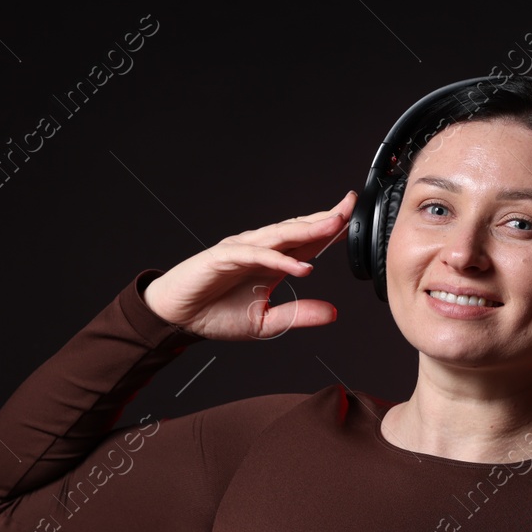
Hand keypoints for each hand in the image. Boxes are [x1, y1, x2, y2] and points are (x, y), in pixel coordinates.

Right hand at [142, 191, 357, 340]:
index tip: (353, 219)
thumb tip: (333, 313)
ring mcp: (241, 250)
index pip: (307, 243)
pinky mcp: (223, 258)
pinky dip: (277, 259)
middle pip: (298, 230)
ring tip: (333, 226)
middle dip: (325, 219)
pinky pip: (255, 255)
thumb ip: (298, 316)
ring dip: (306, 230)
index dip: (330, 230)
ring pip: (279, 235)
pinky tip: (299, 267)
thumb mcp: (266, 323)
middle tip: (350, 208)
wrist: (178, 317)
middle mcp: (260, 250)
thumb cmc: (216, 314)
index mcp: (272, 263)